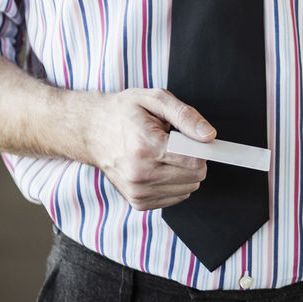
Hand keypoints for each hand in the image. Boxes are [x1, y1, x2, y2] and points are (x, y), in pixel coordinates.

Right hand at [89, 88, 213, 210]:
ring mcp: (137, 192)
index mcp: (144, 147)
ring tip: (162, 151)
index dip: (202, 148)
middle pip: (194, 177)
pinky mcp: (138, 202)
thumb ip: (185, 116)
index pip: (194, 161)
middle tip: (174, 140)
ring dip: (183, 170)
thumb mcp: (155, 99)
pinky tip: (158, 165)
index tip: (201, 139)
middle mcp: (139, 175)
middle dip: (192, 157)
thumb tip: (209, 136)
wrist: (93, 131)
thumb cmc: (125, 112)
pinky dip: (174, 181)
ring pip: (188, 189)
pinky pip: (176, 197)